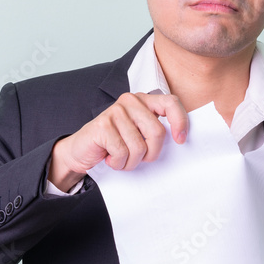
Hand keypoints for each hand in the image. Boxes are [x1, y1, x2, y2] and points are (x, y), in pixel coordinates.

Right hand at [48, 93, 188, 190]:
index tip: (180, 140)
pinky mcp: (103, 126)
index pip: (171, 102)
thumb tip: (181, 138)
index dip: (180, 121)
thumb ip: (156, 130)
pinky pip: (122, 153)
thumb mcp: (140, 134)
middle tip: (139, 157)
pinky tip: (109, 157)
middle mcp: (130, 101)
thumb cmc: (115, 144)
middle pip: (157, 132)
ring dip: (131, 161)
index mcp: (144, 101)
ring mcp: (115, 111)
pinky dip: (118, 163)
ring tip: (120, 157)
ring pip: (139, 147)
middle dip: (151, 153)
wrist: (82, 151)